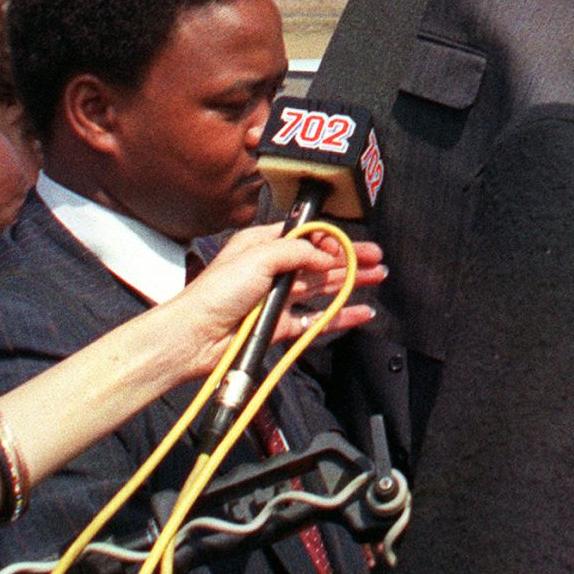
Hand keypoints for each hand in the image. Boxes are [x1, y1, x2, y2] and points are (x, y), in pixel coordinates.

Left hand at [160, 224, 384, 377]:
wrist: (196, 335)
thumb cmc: (217, 291)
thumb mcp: (259, 255)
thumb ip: (298, 251)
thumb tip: (326, 254)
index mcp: (262, 245)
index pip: (305, 237)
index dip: (330, 240)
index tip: (351, 245)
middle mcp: (272, 270)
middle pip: (319, 262)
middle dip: (349, 259)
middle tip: (377, 259)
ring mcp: (278, 300)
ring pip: (322, 288)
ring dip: (349, 282)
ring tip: (377, 278)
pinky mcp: (280, 327)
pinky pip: (316, 319)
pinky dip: (340, 316)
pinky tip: (360, 311)